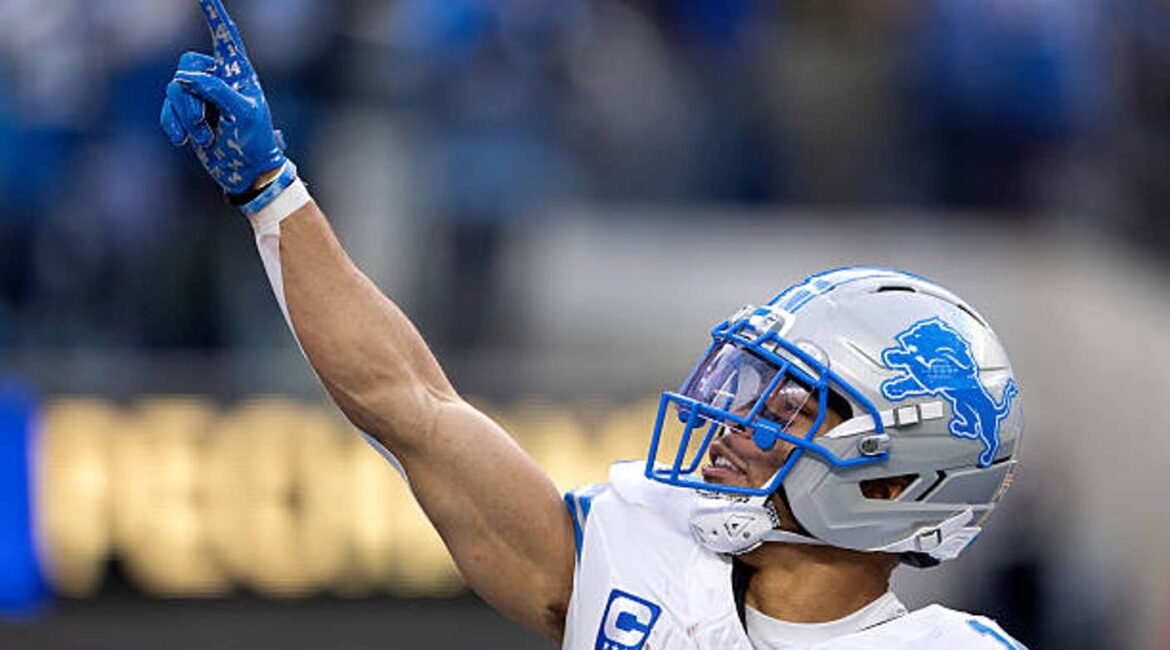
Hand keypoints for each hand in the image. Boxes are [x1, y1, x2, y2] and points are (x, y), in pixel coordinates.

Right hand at [160, 0, 286, 195]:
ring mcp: (201, 98)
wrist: (247, 172)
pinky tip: (183, 141)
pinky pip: (167, 109)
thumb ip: (218, 91)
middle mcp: (218, 80)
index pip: (225, 38)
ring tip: (203, 138)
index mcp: (239, 74)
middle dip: (189, 97)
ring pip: (174, 90)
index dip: (215, 15)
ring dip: (184, 116)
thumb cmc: (255, 142)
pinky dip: (171, 124)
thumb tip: (185, 78)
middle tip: (201, 122)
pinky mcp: (188, 115)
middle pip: (187, 67)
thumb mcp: (244, 114)